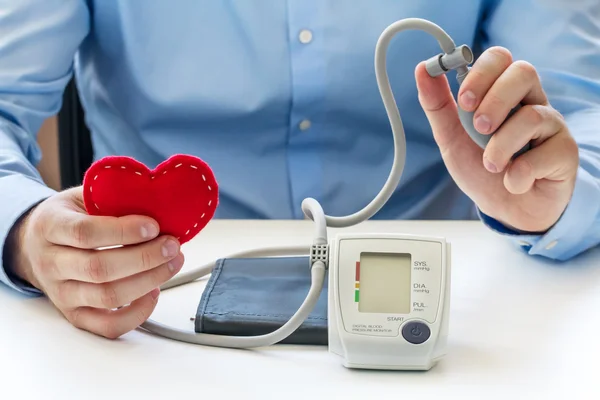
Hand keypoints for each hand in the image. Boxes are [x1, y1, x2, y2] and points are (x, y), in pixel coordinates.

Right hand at [8, 186, 183, 338]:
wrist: (33, 244)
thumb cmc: (69, 217)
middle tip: (172, 246)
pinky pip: (108, 326)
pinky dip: (137, 313)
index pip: (85, 232)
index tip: (153, 226)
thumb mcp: (83, 197)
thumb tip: (159, 204)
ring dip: (148, 281)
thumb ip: (113, 198)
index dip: (123, 231)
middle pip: (99, 269)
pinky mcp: (75, 315)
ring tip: (171, 263)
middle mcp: (51, 263)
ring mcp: (62, 294)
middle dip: (145, 258)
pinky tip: (154, 291)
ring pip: (107, 297)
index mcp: (51, 226)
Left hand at [415, 46, 578, 232]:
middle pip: (523, 72)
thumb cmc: (481, 169)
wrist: (505, 210)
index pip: (500, 58)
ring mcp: (552, 124)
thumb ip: (437, 106)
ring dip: (500, 146)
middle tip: (478, 128)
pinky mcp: (565, 151)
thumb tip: (422, 69)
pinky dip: (519, 174)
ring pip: (531, 116)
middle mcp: (531, 102)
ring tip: (491, 165)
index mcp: (503, 93)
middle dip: (494, 101)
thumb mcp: (450, 138)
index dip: (481, 73)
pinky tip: (514, 182)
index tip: (464, 101)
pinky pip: (544, 153)